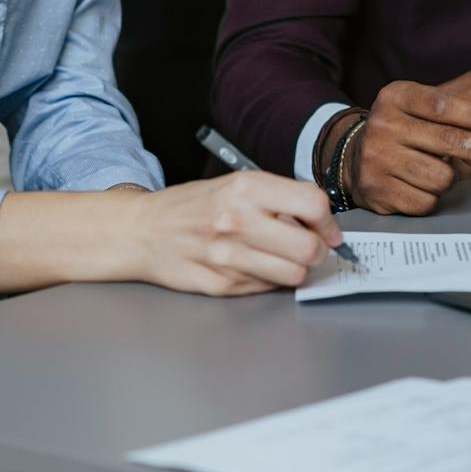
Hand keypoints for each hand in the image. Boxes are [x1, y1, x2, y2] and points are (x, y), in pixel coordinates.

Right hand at [123, 172, 340, 295]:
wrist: (142, 231)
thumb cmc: (192, 206)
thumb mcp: (235, 183)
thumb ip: (278, 196)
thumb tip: (322, 220)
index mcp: (246, 188)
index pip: (313, 204)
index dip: (328, 221)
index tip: (327, 229)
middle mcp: (238, 220)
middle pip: (309, 248)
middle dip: (318, 251)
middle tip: (311, 248)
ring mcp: (228, 256)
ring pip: (293, 274)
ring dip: (296, 269)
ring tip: (283, 258)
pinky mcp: (221, 285)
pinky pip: (267, 288)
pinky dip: (269, 280)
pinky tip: (255, 266)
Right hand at [342, 82, 470, 215]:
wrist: (352, 157)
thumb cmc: (402, 132)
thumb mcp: (420, 113)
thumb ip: (455, 121)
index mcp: (397, 96)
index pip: (444, 105)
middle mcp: (384, 124)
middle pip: (452, 142)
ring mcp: (377, 158)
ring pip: (442, 177)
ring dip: (447, 179)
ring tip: (430, 169)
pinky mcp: (376, 190)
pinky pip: (426, 201)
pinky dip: (430, 198)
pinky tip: (415, 185)